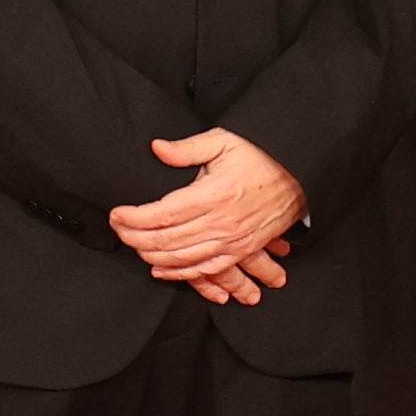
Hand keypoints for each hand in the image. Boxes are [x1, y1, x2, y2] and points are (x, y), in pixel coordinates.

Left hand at [113, 128, 304, 303]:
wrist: (299, 176)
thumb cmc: (260, 156)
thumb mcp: (224, 141)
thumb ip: (188, 148)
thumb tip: (157, 148)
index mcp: (214, 194)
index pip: (162, 214)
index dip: (133, 217)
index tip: (116, 213)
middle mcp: (221, 223)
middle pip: (166, 240)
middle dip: (134, 237)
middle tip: (116, 229)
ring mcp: (232, 241)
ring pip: (181, 259)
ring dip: (151, 256)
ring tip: (132, 246)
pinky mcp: (240, 250)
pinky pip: (205, 269)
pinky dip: (180, 274)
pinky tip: (160, 270)